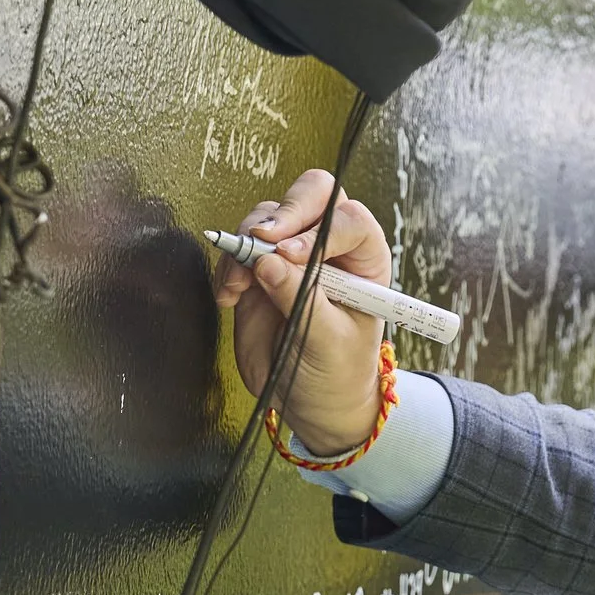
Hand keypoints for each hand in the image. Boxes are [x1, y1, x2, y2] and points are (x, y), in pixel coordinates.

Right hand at [213, 169, 391, 457]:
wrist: (310, 400)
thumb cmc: (337, 373)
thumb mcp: (328, 343)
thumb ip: (301, 302)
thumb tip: (268, 262)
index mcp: (366, 259)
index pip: (350, 221)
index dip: (319, 232)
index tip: (289, 256)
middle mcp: (332, 246)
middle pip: (313, 194)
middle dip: (284, 213)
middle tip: (260, 239)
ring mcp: (292, 252)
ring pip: (269, 215)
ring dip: (248, 242)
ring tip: (240, 285)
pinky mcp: (259, 266)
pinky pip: (238, 245)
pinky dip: (228, 264)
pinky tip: (230, 295)